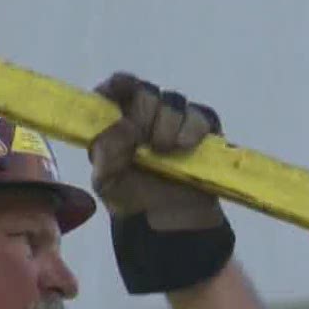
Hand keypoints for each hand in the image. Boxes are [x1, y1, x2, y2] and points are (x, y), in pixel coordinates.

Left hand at [88, 72, 233, 293]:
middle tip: (144, 141)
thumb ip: (105, 152)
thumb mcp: (106, 182)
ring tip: (164, 152)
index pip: (116, 88)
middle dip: (144, 114)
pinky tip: (184, 147)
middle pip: (145, 91)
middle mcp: (145, 113)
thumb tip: (124, 126)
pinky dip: (191, 128)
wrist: (170, 223)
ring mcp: (176, 118)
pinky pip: (200, 115)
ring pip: (172, 101)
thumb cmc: (133, 197)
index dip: (119, 84)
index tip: (122, 90)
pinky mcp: (203, 128)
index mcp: (116, 120)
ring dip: (167, 125)